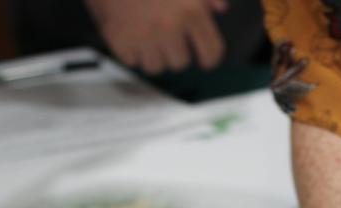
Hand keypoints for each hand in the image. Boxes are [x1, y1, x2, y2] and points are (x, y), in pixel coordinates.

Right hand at [85, 0, 226, 73]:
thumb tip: (220, 8)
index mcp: (192, 11)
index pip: (212, 52)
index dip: (209, 59)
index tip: (205, 61)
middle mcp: (170, 27)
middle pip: (180, 63)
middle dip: (174, 52)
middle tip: (164, 35)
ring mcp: (144, 35)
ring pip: (156, 67)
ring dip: (152, 54)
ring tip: (146, 33)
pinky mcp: (120, 40)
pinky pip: (131, 61)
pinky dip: (130, 51)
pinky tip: (130, 32)